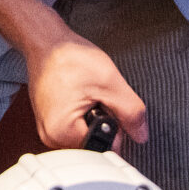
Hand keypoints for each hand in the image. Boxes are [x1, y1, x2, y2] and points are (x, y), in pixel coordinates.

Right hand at [0, 0, 148, 148]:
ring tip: (87, 94)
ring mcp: (48, 130)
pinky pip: (75, 128)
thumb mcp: (110, 82)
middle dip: (104, 123)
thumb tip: (141, 135)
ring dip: (93, 119)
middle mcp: (51, 136)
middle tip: (96, 96)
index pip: (105, 147)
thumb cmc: (69, 57)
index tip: (110, 105)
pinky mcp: (49, 122)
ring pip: (86, 136)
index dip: (117, 128)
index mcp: (62, 132)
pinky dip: (83, 115)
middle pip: (94, 144)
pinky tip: (80, 96)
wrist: (46, 42)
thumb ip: (131, 112)